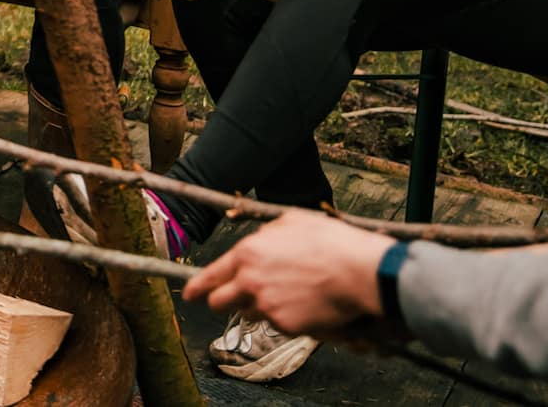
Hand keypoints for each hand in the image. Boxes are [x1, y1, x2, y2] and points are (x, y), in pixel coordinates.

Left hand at [182, 212, 392, 335]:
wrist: (358, 271)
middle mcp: (250, 281)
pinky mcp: (286, 325)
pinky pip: (277, 324)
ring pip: (248, 314)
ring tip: (284, 295)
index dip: (197, 287)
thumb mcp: (290, 222)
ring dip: (258, 308)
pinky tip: (304, 304)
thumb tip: (259, 241)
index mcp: (247, 253)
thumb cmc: (329, 242)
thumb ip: (266, 235)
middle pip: (220, 303)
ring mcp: (267, 306)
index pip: (211, 276)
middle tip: (235, 298)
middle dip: (224, 301)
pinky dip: (286, 318)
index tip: (189, 295)